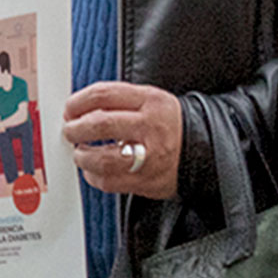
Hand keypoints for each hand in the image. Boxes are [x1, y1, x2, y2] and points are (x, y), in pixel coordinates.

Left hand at [63, 82, 182, 199]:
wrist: (208, 151)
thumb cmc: (170, 126)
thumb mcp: (152, 102)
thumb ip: (119, 102)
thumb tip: (78, 109)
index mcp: (151, 102)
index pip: (103, 95)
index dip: (78, 102)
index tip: (69, 109)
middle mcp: (151, 128)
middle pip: (100, 124)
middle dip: (75, 128)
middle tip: (70, 131)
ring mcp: (150, 157)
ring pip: (101, 158)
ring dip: (82, 155)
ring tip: (81, 152)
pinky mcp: (148, 182)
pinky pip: (109, 182)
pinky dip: (93, 176)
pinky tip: (93, 170)